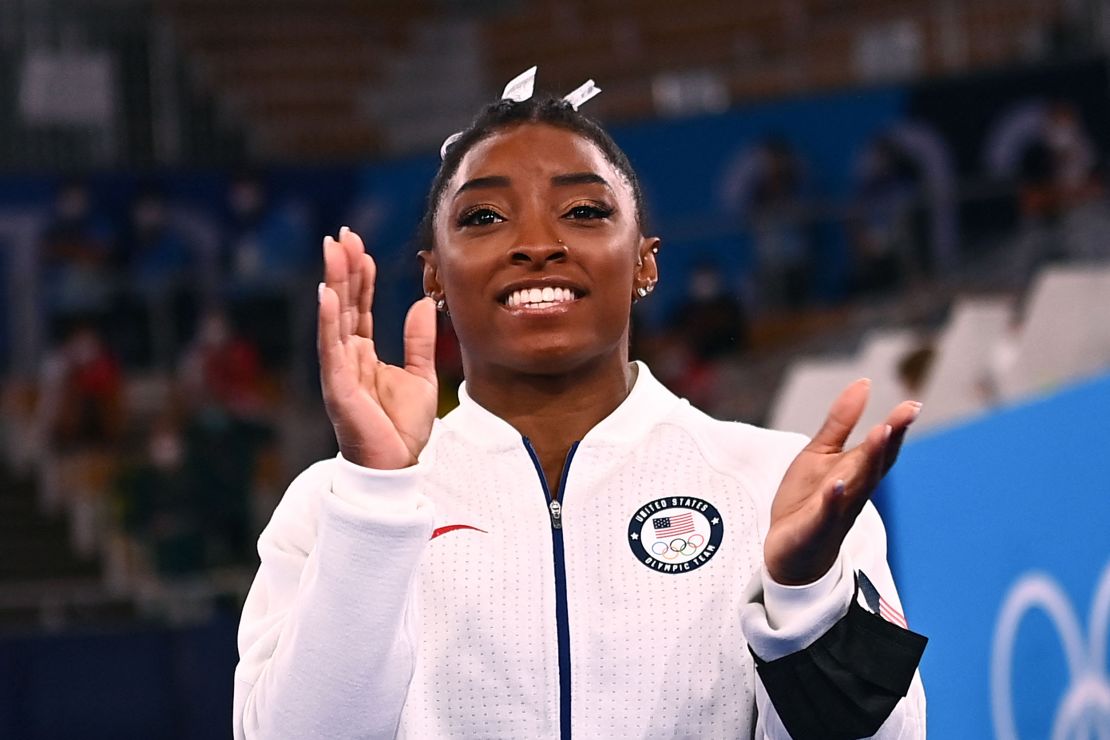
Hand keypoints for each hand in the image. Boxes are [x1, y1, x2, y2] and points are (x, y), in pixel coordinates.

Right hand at [318, 227, 436, 468]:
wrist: (398, 466)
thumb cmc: (403, 428)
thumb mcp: (422, 376)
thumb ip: (420, 340)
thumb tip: (421, 303)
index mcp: (363, 354)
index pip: (359, 306)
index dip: (360, 276)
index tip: (359, 244)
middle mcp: (346, 357)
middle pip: (343, 304)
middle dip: (342, 268)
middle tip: (341, 234)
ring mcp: (339, 371)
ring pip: (334, 319)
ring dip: (333, 283)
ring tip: (333, 251)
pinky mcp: (338, 388)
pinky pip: (331, 349)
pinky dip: (328, 322)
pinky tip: (326, 295)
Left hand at [764, 379, 919, 584]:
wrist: (789, 551)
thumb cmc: (808, 499)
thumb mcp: (820, 453)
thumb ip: (841, 421)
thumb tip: (864, 383)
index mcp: (856, 471)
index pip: (881, 449)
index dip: (897, 428)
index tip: (913, 405)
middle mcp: (853, 491)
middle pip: (875, 464)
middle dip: (890, 439)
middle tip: (905, 413)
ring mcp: (836, 511)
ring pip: (857, 485)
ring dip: (870, 461)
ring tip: (880, 432)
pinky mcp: (815, 528)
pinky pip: (827, 514)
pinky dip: (833, 500)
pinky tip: (837, 484)